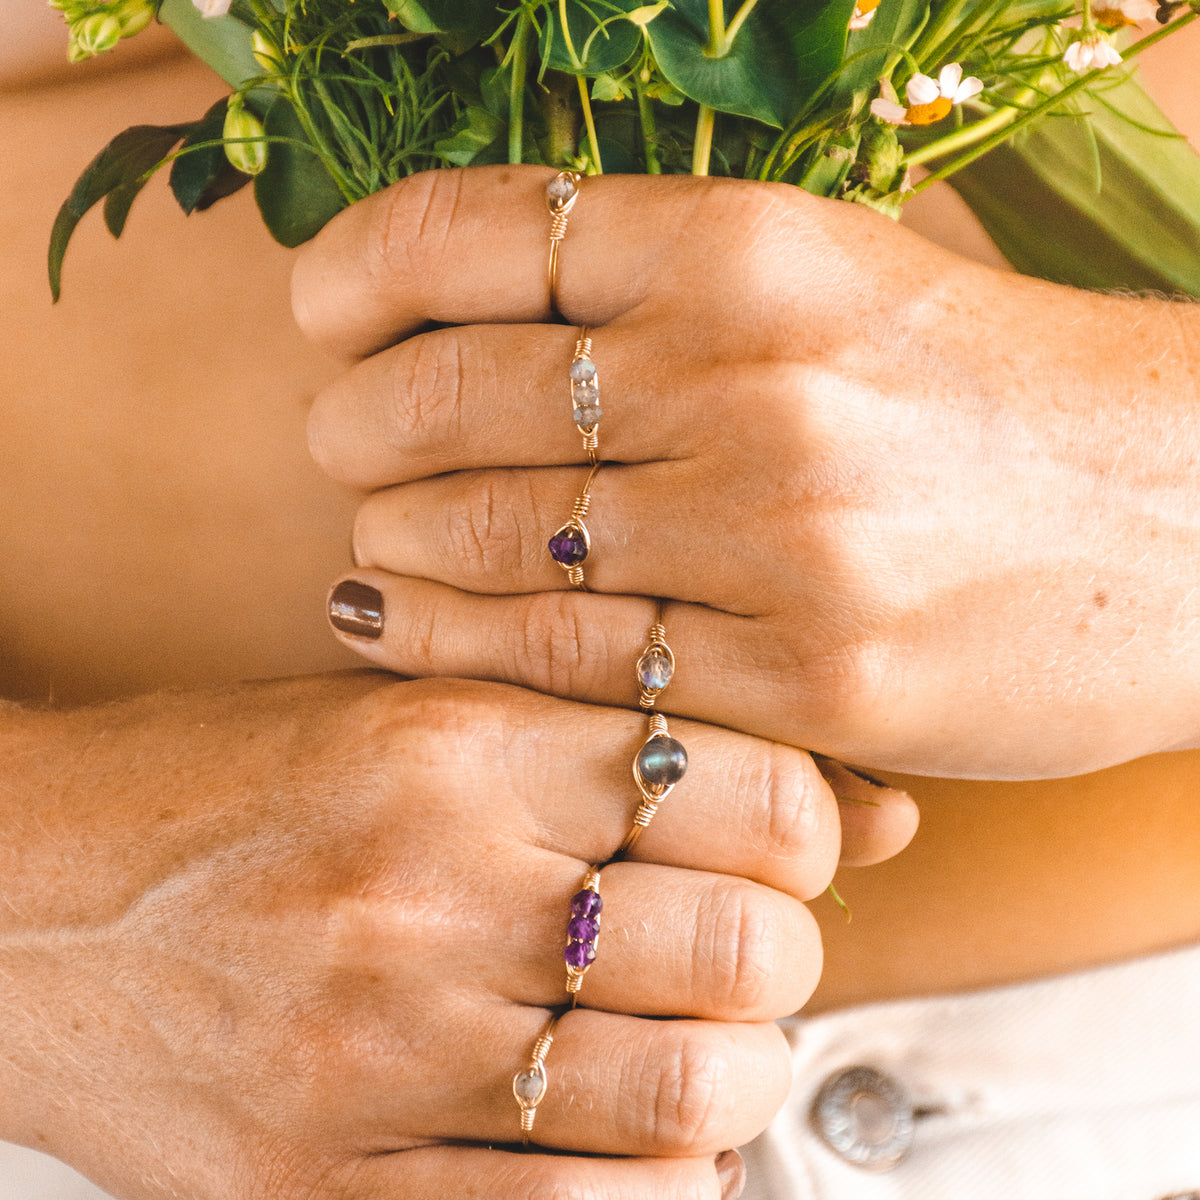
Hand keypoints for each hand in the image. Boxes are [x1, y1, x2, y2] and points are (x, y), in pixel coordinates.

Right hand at [0, 674, 912, 1198]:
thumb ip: (615, 746)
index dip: (800, 818)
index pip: (745, 789)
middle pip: (746, 945)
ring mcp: (379, 1060)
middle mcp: (425, 899)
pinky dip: (657, 1182)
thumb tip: (854, 808)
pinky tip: (627, 1131)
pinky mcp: (327, 1190)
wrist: (29, 894)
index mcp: (447, 751)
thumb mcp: (415, 717)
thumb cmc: (225, 789)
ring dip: (734, 1069)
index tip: (776, 835)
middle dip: (779, 947)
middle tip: (741, 939)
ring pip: (692, 1097)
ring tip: (691, 1036)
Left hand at [296, 166, 1199, 779]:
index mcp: (752, 246)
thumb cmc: (995, 400)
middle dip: (358, 426)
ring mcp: (776, 534)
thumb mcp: (837, 287)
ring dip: (397, 544)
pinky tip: (405, 636)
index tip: (323, 313)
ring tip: (369, 548)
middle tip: (339, 447)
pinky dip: (463, 652)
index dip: (361, 271)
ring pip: (495, 541)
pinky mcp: (807, 675)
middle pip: (456, 396)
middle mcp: (751, 376)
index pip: (478, 232)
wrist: (1193, 513)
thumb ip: (665, 296)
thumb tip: (485, 322)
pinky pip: (573, 664)